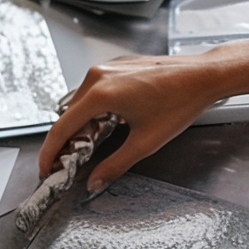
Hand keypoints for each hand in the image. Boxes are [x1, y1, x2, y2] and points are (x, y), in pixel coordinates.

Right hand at [38, 49, 248, 191]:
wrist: (203, 76)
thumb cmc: (180, 102)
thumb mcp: (145, 142)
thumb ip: (115, 165)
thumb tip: (95, 181)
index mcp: (100, 93)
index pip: (62, 128)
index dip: (50, 152)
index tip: (46, 168)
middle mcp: (98, 75)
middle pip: (68, 115)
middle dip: (67, 141)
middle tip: (70, 164)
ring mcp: (107, 68)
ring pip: (80, 102)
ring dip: (81, 125)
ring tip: (91, 146)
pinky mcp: (117, 67)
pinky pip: (93, 91)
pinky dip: (93, 110)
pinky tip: (107, 125)